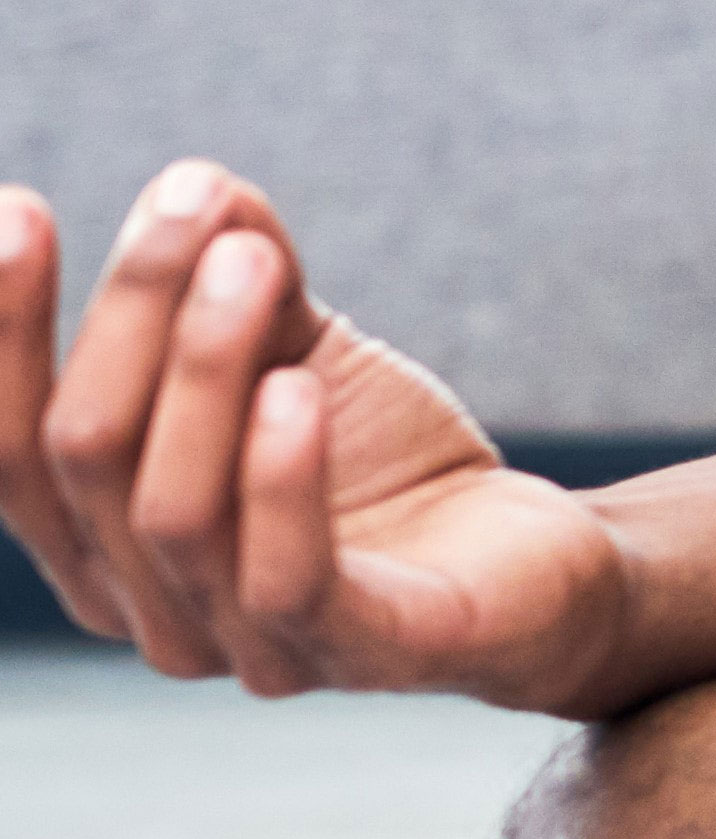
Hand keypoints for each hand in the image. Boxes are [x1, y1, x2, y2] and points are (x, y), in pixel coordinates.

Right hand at [0, 165, 631, 710]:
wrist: (538, 557)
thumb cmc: (385, 461)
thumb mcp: (301, 352)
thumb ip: (238, 281)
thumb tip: (198, 184)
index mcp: (102, 544)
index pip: (12, 445)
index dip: (2, 334)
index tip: (18, 208)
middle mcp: (148, 610)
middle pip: (86, 454)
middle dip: (131, 311)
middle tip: (192, 200)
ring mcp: (246, 648)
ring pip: (171, 510)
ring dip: (204, 367)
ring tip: (251, 257)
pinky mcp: (358, 655)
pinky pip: (287, 577)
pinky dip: (279, 477)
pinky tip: (296, 387)